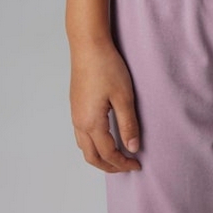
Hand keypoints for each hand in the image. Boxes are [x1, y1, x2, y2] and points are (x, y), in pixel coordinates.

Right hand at [70, 41, 140, 172]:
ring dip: (99, 156)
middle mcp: (79, 123)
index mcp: (91, 123)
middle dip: (109, 166)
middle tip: (127, 166)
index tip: (137, 164)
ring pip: (84, 147)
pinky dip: (93, 145)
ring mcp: (75, 114)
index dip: (123, 163)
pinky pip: (81, 135)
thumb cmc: (107, 67)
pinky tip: (104, 137)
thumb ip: (128, 124)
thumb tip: (133, 148)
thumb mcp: (124, 96)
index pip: (108, 154)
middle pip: (91, 156)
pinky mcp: (75, 106)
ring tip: (117, 156)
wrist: (88, 46)